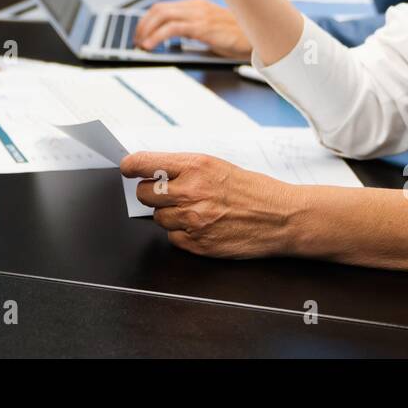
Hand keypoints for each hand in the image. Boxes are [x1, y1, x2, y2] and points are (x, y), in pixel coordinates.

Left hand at [123, 151, 299, 257]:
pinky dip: (182, 233)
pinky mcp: (197, 244)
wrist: (281, 217)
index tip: (126, 168)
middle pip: (144, 194)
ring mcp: (193, 220)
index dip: (131, 166)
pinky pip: (172, 238)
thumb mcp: (218, 166)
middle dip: (153, 193)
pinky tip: (202, 226)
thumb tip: (153, 171)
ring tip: (195, 210)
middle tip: (170, 193)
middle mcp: (191, 192)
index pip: (145, 163)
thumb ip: (184, 169)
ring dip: (170, 214)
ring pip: (158, 217)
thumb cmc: (253, 190)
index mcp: (196, 167)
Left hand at [135, 0, 250, 57]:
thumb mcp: (212, 28)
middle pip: (159, 9)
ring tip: (141, 44)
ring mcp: (199, 15)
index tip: (140, 31)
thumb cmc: (238, 35)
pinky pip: (172, 29)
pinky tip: (151, 46)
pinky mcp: (202, 27)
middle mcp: (196, 6)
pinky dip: (157, 37)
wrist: (257, 36)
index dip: (147, 19)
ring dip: (146, 30)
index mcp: (197, 4)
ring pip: (162, 16)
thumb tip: (172, 40)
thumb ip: (194, 29)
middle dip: (142, 24)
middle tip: (136, 39)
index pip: (164, 6)